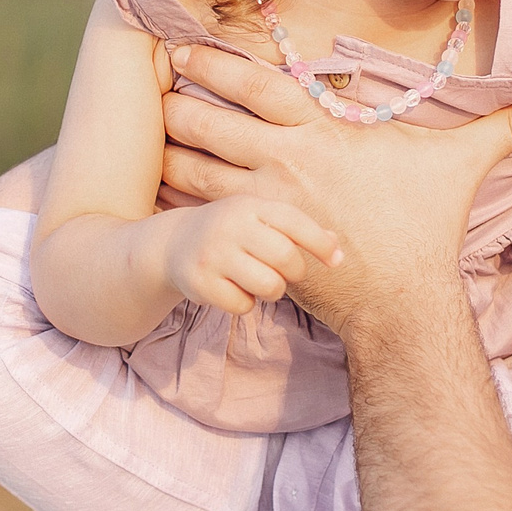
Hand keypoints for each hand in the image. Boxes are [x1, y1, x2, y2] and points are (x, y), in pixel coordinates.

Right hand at [151, 194, 345, 315]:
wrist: (173, 244)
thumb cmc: (232, 232)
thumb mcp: (260, 219)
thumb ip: (297, 229)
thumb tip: (338, 249)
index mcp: (249, 205)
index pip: (294, 221)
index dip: (320, 243)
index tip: (336, 261)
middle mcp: (230, 225)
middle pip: (285, 257)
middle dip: (294, 272)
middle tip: (285, 272)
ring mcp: (213, 254)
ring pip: (268, 286)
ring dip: (272, 290)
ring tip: (259, 281)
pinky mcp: (200, 282)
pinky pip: (243, 305)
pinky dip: (245, 303)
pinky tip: (233, 288)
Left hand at [158, 45, 511, 338]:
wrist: (400, 305)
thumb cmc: (423, 228)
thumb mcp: (463, 167)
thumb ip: (509, 126)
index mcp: (322, 136)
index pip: (257, 85)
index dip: (216, 62)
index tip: (182, 45)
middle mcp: (284, 166)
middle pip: (207, 121)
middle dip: (175, 103)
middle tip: (148, 85)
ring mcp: (263, 208)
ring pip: (190, 168)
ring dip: (166, 149)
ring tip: (142, 131)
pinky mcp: (252, 243)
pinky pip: (194, 216)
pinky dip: (171, 198)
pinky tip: (153, 183)